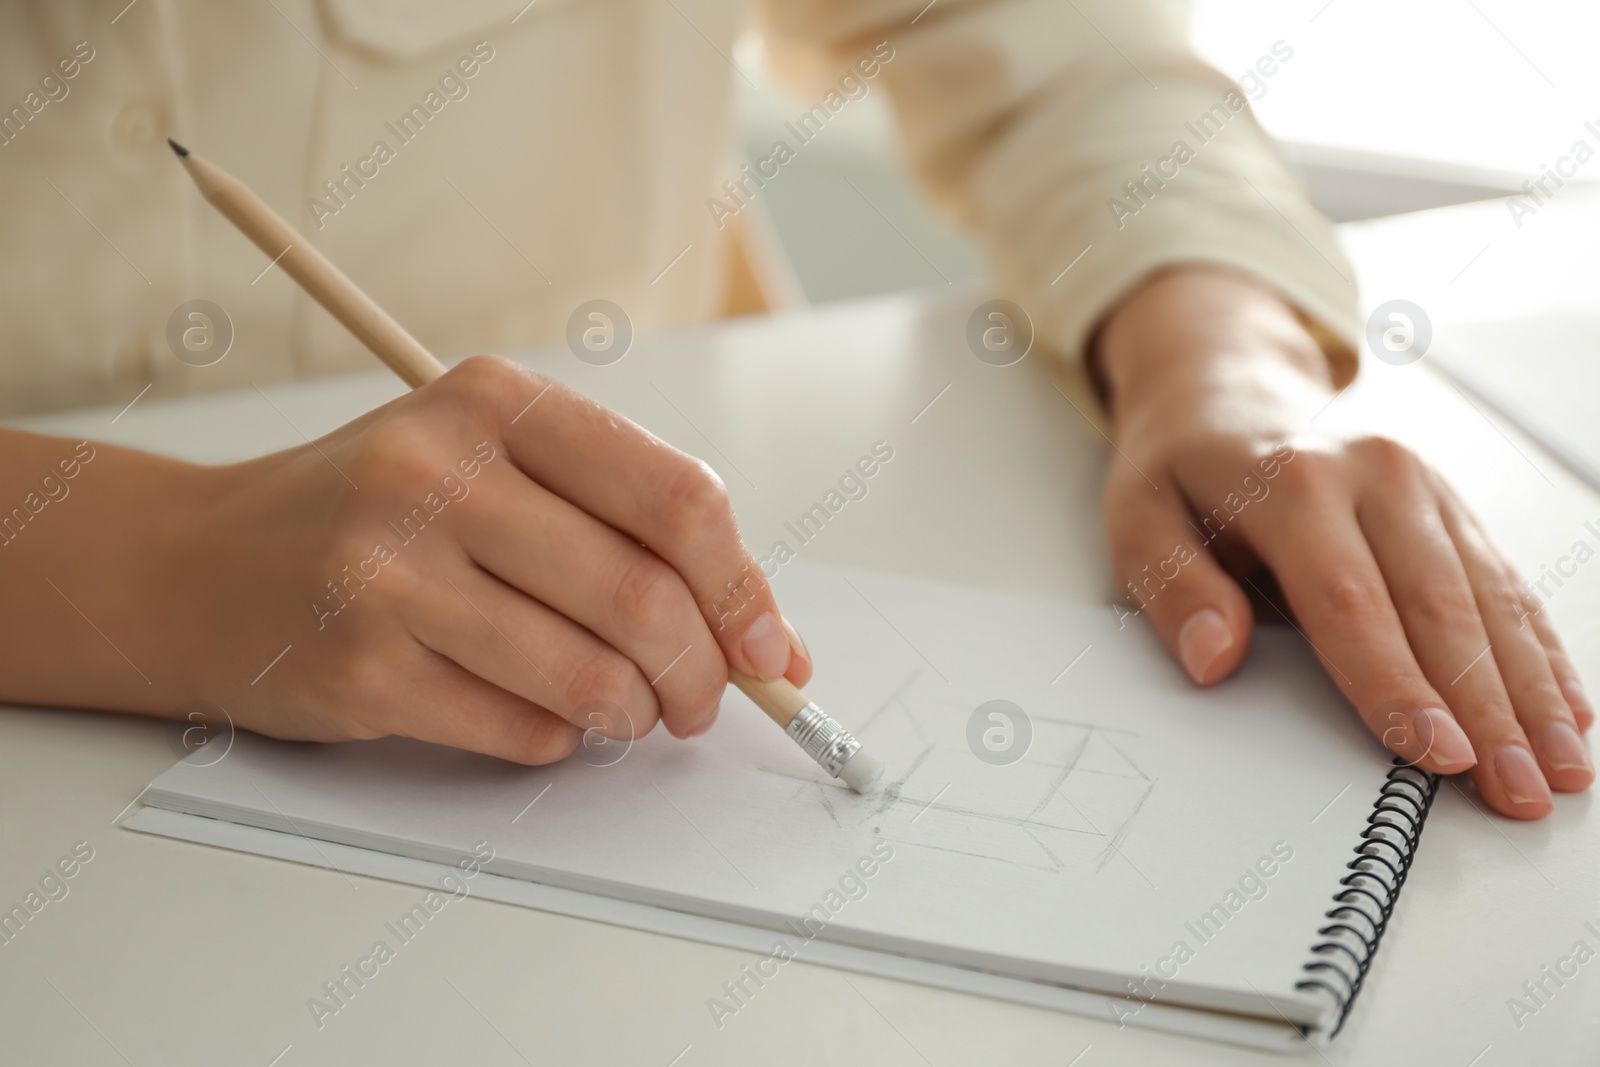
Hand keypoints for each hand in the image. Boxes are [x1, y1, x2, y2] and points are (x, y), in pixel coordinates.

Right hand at [5, 357, 809, 762]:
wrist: (199, 564)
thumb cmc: (370, 513)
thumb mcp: (490, 465)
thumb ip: (621, 524)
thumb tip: (761, 629)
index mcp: (497, 402)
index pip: (676, 496)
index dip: (745, 586)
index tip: (771, 646)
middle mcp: (440, 471)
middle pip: (643, 595)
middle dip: (702, 672)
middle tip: (702, 701)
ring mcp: (391, 569)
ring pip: (590, 674)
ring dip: (633, 713)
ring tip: (626, 711)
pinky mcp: (361, 665)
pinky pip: (521, 728)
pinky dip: (557, 739)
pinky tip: (537, 715)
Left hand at [1093, 267, 1592, 818]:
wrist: (1227, 394)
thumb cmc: (1183, 470)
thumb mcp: (1138, 519)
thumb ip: (1172, 590)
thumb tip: (1213, 658)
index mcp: (1293, 483)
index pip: (1352, 604)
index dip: (1398, 686)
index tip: (1436, 752)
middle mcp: (1373, 475)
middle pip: (1440, 608)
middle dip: (1486, 710)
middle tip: (1516, 791)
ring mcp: (1423, 487)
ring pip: (1490, 601)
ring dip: (1531, 692)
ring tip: (1559, 767)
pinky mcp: (1449, 506)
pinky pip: (1505, 584)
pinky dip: (1539, 650)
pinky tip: (1566, 708)